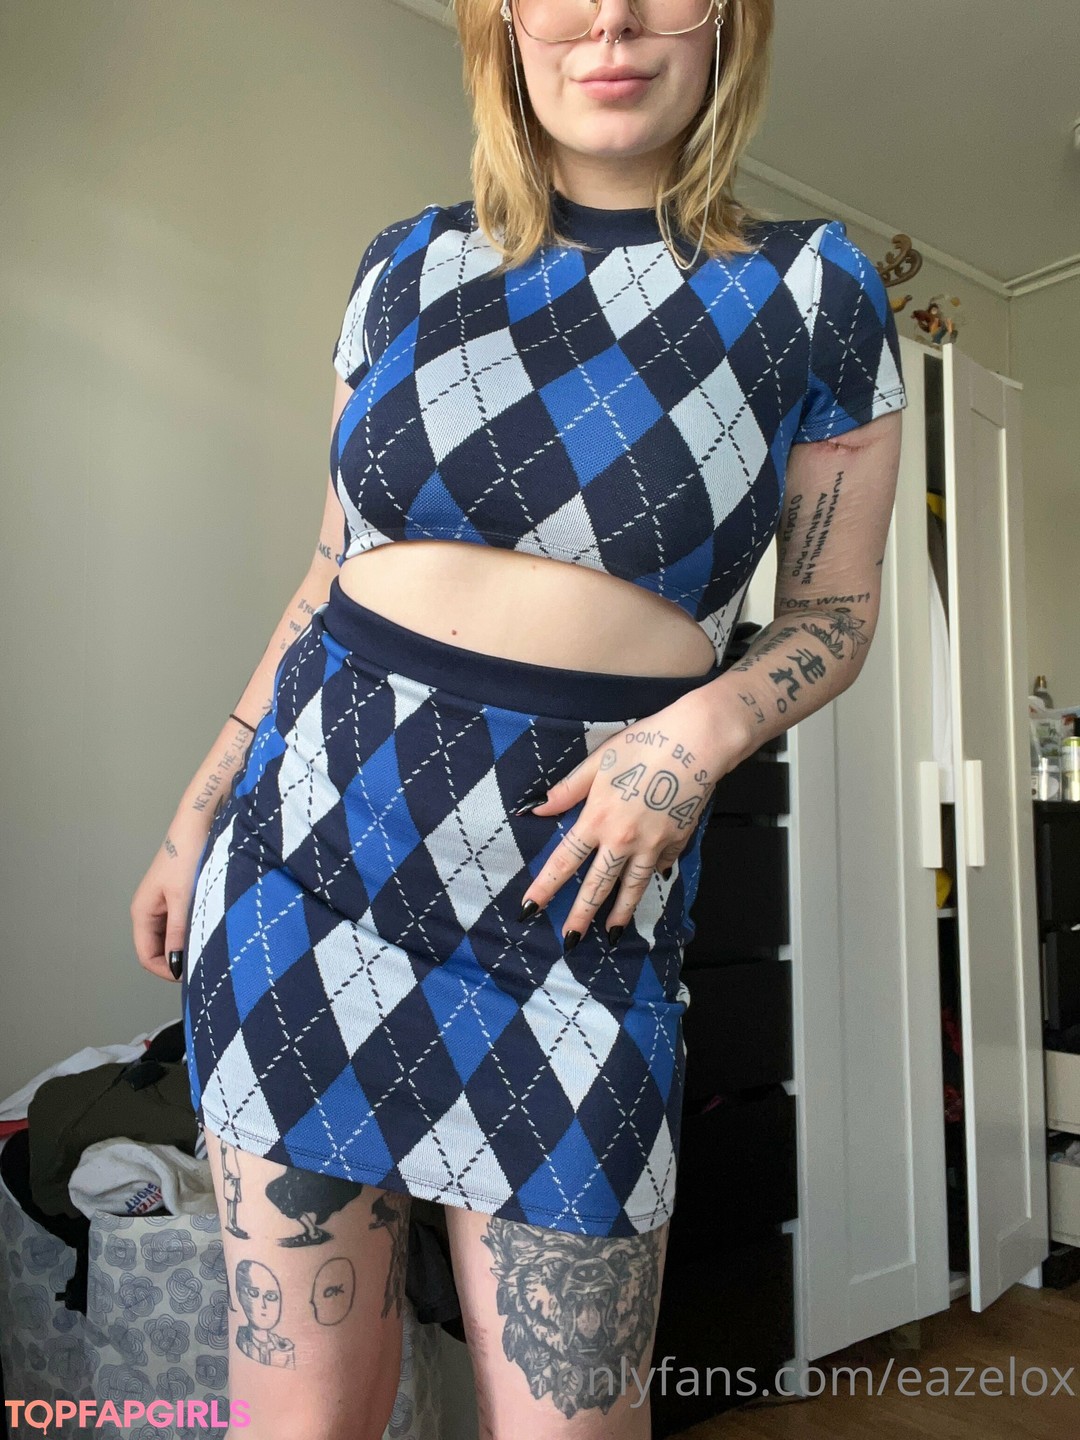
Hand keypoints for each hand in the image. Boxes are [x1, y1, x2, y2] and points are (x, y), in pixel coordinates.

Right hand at [131, 812, 215, 982]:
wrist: (199, 823)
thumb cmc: (187, 856)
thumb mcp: (183, 899)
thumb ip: (177, 933)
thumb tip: (176, 964)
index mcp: (142, 912)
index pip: (146, 956)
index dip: (166, 970)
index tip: (192, 974)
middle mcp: (148, 910)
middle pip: (156, 949)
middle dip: (177, 959)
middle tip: (203, 962)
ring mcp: (163, 904)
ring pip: (170, 937)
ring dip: (185, 945)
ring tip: (207, 946)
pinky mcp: (177, 897)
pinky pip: (179, 924)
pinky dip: (191, 931)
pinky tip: (208, 929)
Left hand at [516, 687, 748, 950]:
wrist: (698, 744)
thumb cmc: (645, 743)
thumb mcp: (599, 761)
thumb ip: (567, 789)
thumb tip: (536, 808)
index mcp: (598, 819)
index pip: (564, 861)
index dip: (545, 887)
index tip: (528, 909)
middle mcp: (623, 840)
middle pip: (598, 886)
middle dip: (581, 916)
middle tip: (570, 942)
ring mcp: (653, 845)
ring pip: (633, 887)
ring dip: (620, 912)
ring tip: (612, 934)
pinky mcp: (677, 841)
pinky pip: (661, 865)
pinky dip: (653, 876)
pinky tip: (648, 884)